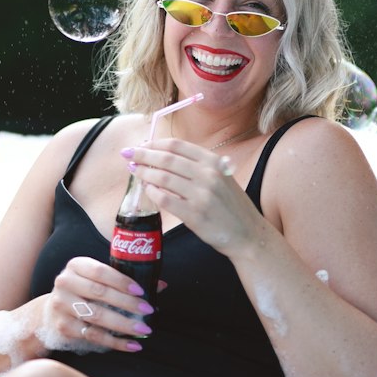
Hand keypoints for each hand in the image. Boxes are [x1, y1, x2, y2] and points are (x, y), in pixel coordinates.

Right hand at [39, 256, 154, 353]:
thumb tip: (161, 284)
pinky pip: (93, 336)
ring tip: (144, 330)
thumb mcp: (97, 279)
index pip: (101, 271)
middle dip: (127, 303)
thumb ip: (125, 280)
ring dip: (123, 324)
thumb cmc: (83, 290)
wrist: (51, 311)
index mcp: (76, 265)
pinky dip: (115, 342)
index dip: (122, 281)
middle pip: (99, 294)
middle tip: (148, 311)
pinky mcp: (63, 327)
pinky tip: (132, 345)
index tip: (142, 291)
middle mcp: (65, 283)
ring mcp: (61, 306)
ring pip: (96, 317)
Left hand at [122, 138, 259, 255]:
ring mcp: (201, 195)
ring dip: (144, 173)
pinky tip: (147, 190)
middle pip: (167, 159)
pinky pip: (165, 200)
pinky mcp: (195, 215)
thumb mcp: (222, 176)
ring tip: (134, 171)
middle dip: (143, 155)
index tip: (140, 144)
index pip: (177, 145)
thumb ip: (198, 166)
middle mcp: (208, 175)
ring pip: (163, 178)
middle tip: (127, 154)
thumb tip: (164, 156)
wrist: (248, 234)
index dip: (154, 143)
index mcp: (213, 162)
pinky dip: (152, 193)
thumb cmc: (231, 205)